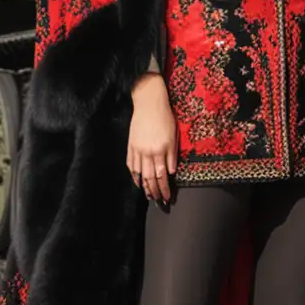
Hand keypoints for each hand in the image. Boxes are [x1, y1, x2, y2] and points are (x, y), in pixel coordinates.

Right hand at [127, 73, 177, 204]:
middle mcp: (148, 152)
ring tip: (148, 196)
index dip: (165, 189)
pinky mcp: (131, 146)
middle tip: (158, 202)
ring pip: (140, 174)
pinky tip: (137, 181)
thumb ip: (172, 155)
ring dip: (144, 187)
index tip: (168, 198)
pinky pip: (131, 164)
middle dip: (154, 192)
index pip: (162, 176)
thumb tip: (171, 172)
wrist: (148, 103)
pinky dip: (134, 175)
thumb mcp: (174, 136)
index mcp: (161, 150)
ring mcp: (137, 149)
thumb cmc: (165, 117)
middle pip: (150, 178)